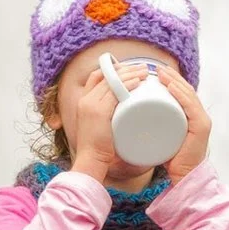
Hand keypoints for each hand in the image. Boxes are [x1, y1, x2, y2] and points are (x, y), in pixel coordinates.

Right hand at [70, 62, 149, 180]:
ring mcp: (91, 105)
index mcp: (83, 102)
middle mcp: (85, 100)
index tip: (128, 69)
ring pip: (112, 81)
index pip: (96, 76)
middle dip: (125, 68)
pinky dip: (127, 85)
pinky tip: (138, 82)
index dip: (112, 69)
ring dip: (130, 73)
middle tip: (141, 68)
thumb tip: (124, 118)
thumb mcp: (100, 129)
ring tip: (145, 72)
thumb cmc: (97, 150)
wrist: (90, 161)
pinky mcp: (99, 112)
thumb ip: (108, 119)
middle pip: (106, 75)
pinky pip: (114, 92)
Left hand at [156, 65, 211, 184]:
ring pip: (188, 94)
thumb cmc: (171, 161)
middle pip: (185, 90)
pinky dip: (181, 95)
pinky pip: (191, 107)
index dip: (169, 79)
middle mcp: (199, 116)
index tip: (153, 71)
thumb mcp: (160, 138)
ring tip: (158, 73)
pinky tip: (170, 86)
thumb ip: (152, 128)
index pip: (182, 92)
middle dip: (170, 76)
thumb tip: (128, 119)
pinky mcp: (201, 128)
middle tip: (154, 68)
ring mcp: (201, 121)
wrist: (183, 179)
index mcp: (191, 117)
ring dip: (173, 80)